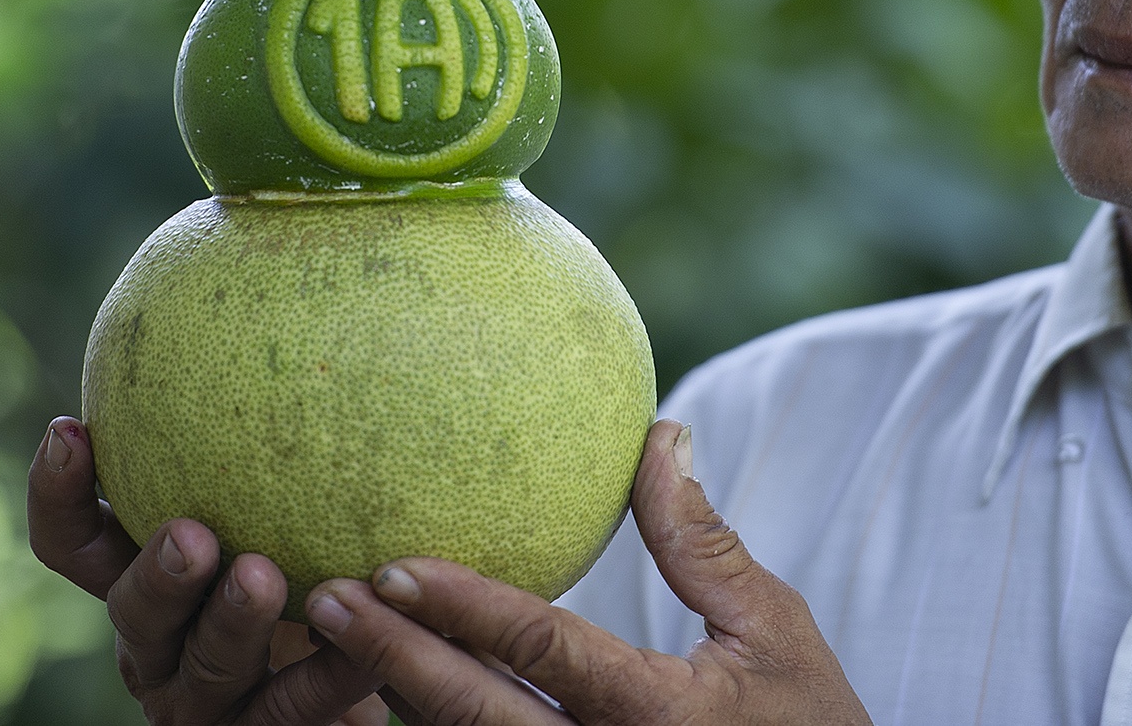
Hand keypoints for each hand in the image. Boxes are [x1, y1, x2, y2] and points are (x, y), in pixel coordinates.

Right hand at [26, 416, 388, 724]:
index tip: (72, 427)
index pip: (76, 542)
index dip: (60, 492)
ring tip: (264, 576)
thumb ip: (270, 425)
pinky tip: (360, 639)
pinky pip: (295, 706)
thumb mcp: (285, 490)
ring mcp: (209, 699)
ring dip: (231, 621)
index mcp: (144, 576)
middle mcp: (161, 642)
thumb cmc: (319, 554)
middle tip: (192, 532)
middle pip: (131, 611)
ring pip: (202, 666)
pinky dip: (328, 671)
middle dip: (154, 573)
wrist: (377, 668)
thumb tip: (270, 261)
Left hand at [298, 419, 871, 725]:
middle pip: (472, 717)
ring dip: (393, 705)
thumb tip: (659, 434)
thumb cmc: (808, 723)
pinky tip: (379, 701)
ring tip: (327, 648)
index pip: (542, 650)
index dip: (462, 609)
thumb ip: (702, 542)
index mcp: (657, 716)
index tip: (393, 565)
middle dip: (389, 659)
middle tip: (323, 600)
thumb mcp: (774, 628)